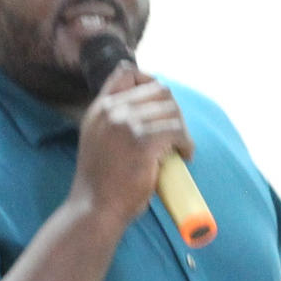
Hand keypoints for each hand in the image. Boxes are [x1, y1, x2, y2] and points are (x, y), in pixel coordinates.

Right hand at [71, 61, 193, 225]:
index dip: (149, 81)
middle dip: (173, 110)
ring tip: (181, 147)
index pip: (127, 72)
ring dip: (182, 128)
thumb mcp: (98, 139)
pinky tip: (185, 156)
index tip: (160, 103)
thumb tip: (153, 108)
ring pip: (171, 110)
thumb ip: (115, 120)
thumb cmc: (101, 182)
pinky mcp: (142, 142)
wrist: (94, 209)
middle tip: (176, 133)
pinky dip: (186, 143)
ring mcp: (126, 124)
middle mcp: (110, 110)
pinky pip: (176, 131)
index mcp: (99, 108)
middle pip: (158, 89)